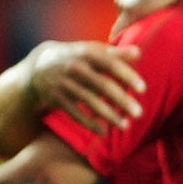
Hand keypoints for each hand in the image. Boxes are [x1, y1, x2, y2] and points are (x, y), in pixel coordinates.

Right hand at [28, 40, 144, 133]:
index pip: (110, 64)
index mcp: (87, 53)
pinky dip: (89, 123)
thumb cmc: (75, 58)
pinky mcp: (57, 99)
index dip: (127, 76)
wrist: (39, 66)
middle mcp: (76, 68)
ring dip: (109, 115)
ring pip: (90, 102)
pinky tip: (104, 132)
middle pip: (102, 85)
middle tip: (139, 113)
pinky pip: (75, 113)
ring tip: (125, 126)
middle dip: (121, 100)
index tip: (143, 89)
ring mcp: (65, 84)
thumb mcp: (91, 51)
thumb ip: (115, 53)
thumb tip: (139, 53)